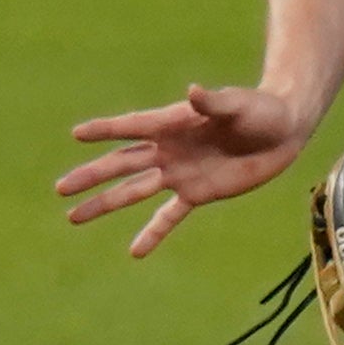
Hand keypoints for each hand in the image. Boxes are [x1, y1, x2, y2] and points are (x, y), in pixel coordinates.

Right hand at [55, 81, 317, 259]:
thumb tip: (193, 92)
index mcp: (172, 123)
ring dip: (105, 204)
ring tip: (74, 217)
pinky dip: (152, 234)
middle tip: (61, 188)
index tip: (77, 134)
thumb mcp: (238, 105)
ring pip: (133, 191)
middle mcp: (167, 150)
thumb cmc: (259, 110)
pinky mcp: (197, 194)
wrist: (282, 131)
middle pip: (120, 164)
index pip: (131, 128)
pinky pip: (169, 217)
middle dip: (90, 176)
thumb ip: (213, 102)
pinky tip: (134, 252)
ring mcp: (178, 174)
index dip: (105, 130)